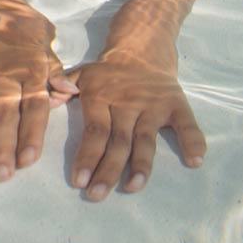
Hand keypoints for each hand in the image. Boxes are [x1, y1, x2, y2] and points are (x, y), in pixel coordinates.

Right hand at [0, 0, 75, 179]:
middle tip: (0, 175)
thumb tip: (71, 94)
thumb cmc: (12, 17)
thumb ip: (54, 68)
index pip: (34, 106)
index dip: (31, 133)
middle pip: (1, 115)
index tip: (28, 161)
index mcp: (27, 69)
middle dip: (1, 146)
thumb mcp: (41, 35)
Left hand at [66, 53, 205, 200]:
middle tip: (96, 196)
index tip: (78, 181)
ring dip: (141, 165)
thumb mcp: (81, 73)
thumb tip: (47, 99)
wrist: (141, 47)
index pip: (94, 131)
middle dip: (107, 171)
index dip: (87, 157)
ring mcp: (152, 105)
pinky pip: (187, 123)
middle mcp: (126, 103)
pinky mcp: (175, 103)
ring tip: (133, 187)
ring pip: (145, 139)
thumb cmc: (107, 71)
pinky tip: (195, 161)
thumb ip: (62, 86)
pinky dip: (193, 140)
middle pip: (117, 142)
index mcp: (101, 96)